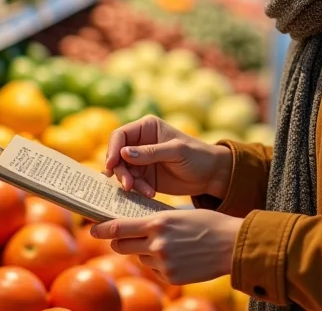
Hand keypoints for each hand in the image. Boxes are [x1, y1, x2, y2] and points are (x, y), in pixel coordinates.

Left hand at [91, 209, 242, 284]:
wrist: (231, 244)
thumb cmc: (207, 222)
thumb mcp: (179, 213)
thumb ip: (156, 220)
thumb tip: (136, 225)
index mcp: (158, 222)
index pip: (119, 227)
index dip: (102, 228)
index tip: (93, 228)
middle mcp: (156, 244)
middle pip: (122, 245)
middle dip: (120, 241)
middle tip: (121, 236)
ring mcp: (162, 263)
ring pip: (140, 257)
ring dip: (145, 251)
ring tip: (167, 243)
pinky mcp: (170, 277)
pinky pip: (155, 269)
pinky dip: (160, 263)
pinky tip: (178, 255)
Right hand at [104, 115, 232, 199]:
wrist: (210, 175)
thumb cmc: (197, 155)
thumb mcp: (176, 151)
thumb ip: (151, 152)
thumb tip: (123, 153)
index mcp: (147, 127)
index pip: (120, 135)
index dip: (112, 149)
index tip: (111, 166)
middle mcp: (140, 142)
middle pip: (117, 155)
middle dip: (120, 171)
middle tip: (128, 185)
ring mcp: (141, 161)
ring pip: (122, 172)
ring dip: (128, 183)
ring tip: (145, 191)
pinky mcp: (144, 177)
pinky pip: (131, 184)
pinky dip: (137, 190)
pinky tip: (150, 193)